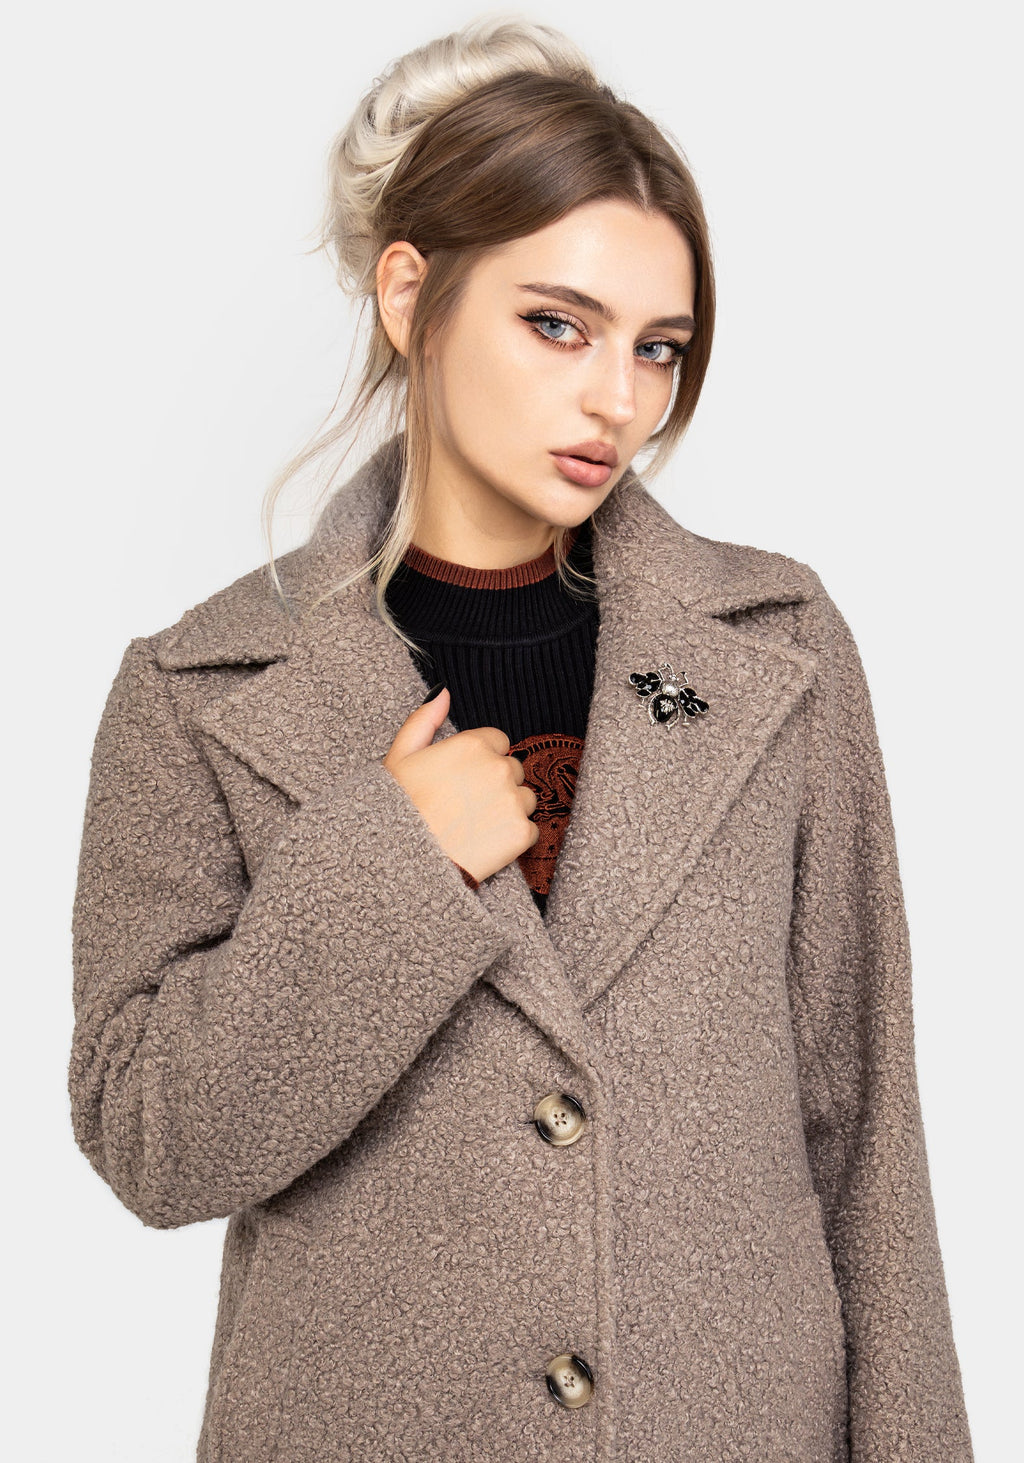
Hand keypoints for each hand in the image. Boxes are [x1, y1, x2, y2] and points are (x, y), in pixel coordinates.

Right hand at [381, 687, 538, 882]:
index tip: (462, 781)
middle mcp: (499, 767)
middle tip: (465, 806)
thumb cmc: (397, 809)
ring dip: (507, 809)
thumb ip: (425, 719)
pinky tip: (484, 843)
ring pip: (525, 799)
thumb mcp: (400, 756)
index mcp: (473, 744)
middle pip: (513, 770)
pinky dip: (513, 838)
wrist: (403, 862)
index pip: (498, 742)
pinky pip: (530, 830)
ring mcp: (513, 800)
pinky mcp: (521, 833)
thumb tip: (444, 692)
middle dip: (496, 784)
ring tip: (474, 826)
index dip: (480, 762)